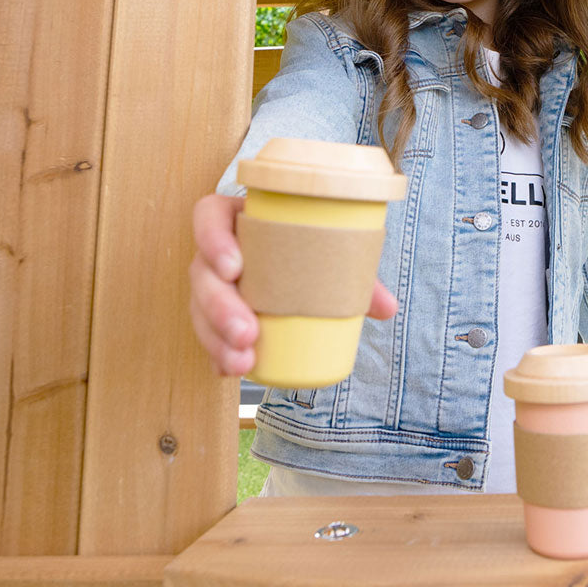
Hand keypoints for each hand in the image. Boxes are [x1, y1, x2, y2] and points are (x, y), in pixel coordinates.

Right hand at [189, 193, 397, 376]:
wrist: (302, 262)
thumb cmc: (312, 248)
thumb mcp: (331, 253)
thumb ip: (356, 277)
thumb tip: (388, 308)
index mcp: (241, 218)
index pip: (209, 216)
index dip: (212, 239)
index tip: (234, 268)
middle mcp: (218, 250)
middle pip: (202, 273)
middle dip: (219, 307)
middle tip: (248, 333)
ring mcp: (212, 282)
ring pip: (198, 308)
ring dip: (216, 339)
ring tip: (243, 362)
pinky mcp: (211, 312)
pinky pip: (205, 333)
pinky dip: (216, 354)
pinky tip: (227, 370)